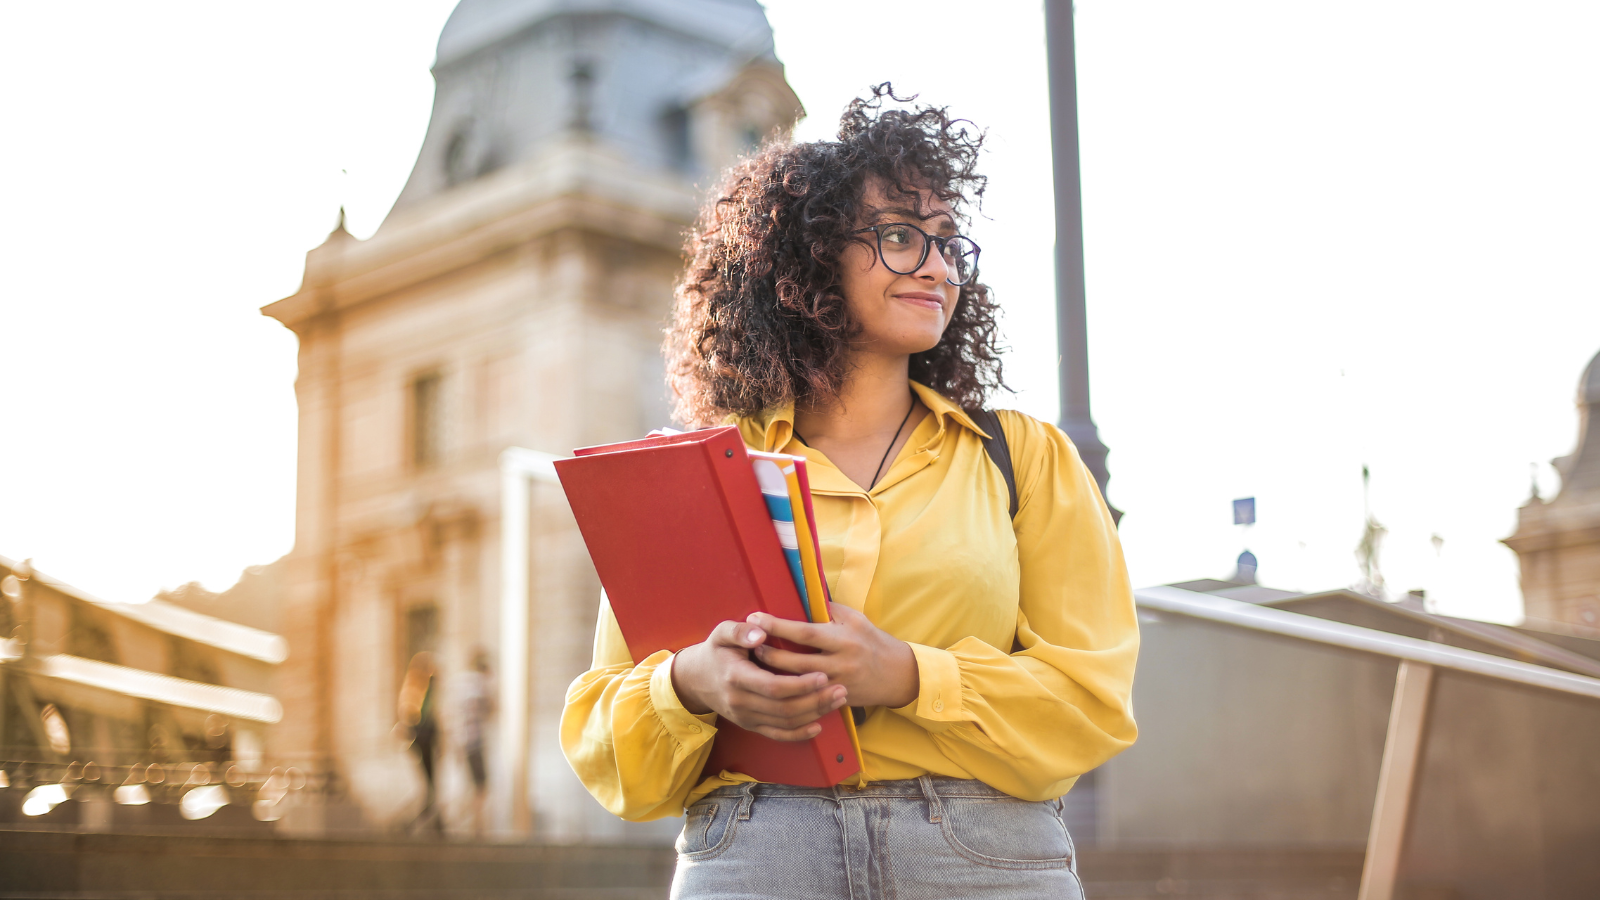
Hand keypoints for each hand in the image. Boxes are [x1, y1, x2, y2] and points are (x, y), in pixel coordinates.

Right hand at [670, 620, 849, 740]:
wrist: (696, 679)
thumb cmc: (716, 651)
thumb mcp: (721, 633)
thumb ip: (740, 630)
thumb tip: (760, 632)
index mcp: (736, 677)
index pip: (773, 687)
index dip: (800, 685)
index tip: (823, 676)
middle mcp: (740, 702)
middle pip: (784, 708)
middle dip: (815, 701)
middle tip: (841, 689)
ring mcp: (745, 717)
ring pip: (785, 722)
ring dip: (814, 714)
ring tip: (837, 700)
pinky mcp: (750, 725)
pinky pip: (777, 735)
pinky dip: (799, 734)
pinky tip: (818, 725)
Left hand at [750, 604, 918, 709]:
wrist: (896, 674)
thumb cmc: (871, 640)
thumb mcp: (854, 618)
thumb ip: (828, 609)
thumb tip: (800, 594)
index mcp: (843, 638)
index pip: (805, 632)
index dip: (778, 626)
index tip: (756, 618)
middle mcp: (840, 663)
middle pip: (796, 662)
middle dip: (769, 653)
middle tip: (749, 643)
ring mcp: (837, 684)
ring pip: (798, 683)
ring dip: (774, 673)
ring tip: (755, 662)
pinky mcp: (836, 699)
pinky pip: (807, 697)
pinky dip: (788, 690)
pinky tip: (772, 684)